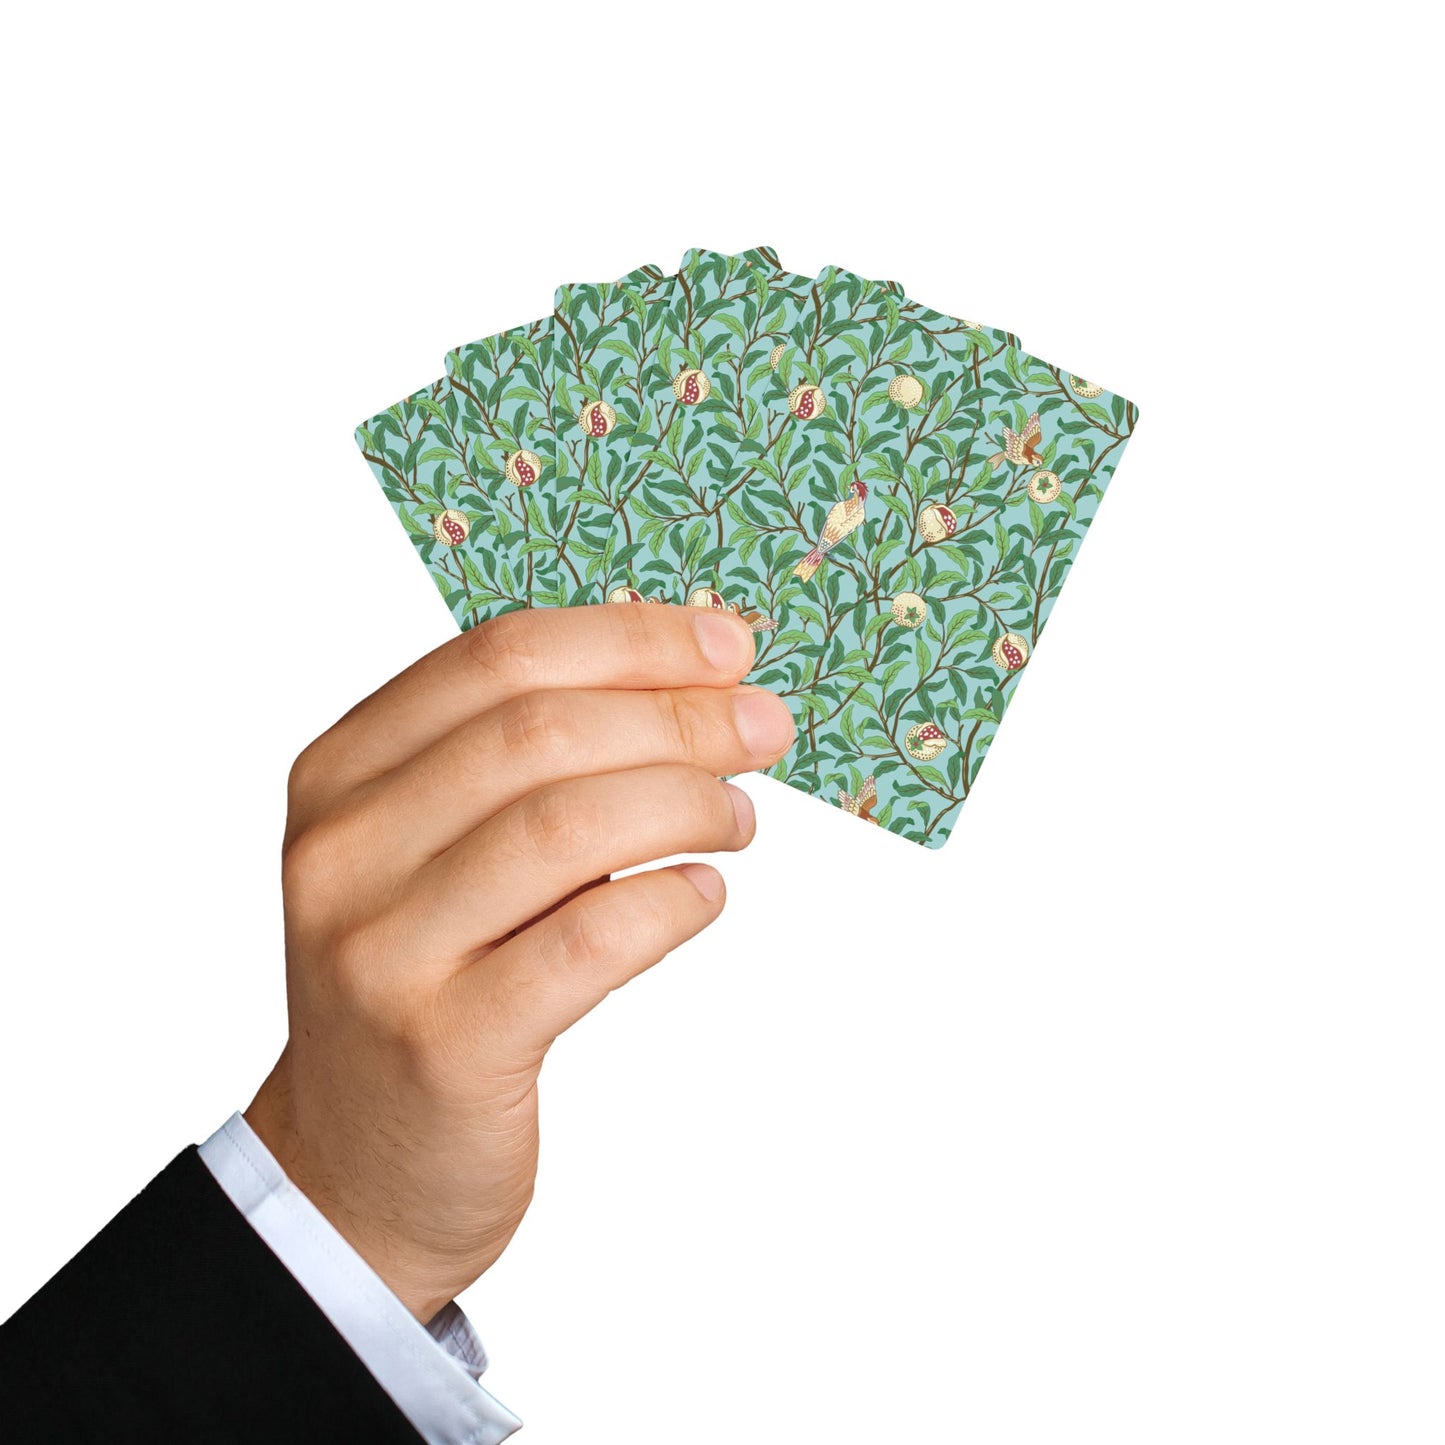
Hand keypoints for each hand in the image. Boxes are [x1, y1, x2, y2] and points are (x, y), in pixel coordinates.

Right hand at [244, 604, 793, 1320]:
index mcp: (342, 772)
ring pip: (566, 826)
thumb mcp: (437, 851)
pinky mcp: (444, 1043)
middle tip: (765, 729)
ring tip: (738, 818)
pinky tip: (701, 893)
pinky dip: (668, 902)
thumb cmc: (429, 981)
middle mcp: (344, 849)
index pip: (499, 657)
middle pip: (539, 732)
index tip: (730, 647)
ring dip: (684, 803)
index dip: (631, 639)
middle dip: (679, 715)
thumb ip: (526, 764)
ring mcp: (384, 949)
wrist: (359, 1165)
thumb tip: (694, 684)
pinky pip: (589, 941)